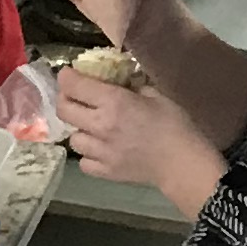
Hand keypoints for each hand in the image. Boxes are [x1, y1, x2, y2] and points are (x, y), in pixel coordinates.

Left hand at [57, 69, 209, 201]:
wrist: (183, 164)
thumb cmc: (175, 124)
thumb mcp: (156, 95)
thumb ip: (132, 87)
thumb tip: (119, 83)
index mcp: (114, 102)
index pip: (74, 86)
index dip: (66, 77)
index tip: (68, 74)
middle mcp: (100, 125)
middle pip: (63, 110)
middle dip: (65, 100)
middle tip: (75, 97)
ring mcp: (99, 151)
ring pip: (73, 138)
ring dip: (80, 129)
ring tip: (93, 128)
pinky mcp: (103, 172)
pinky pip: (83, 161)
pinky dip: (88, 154)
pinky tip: (100, 150)